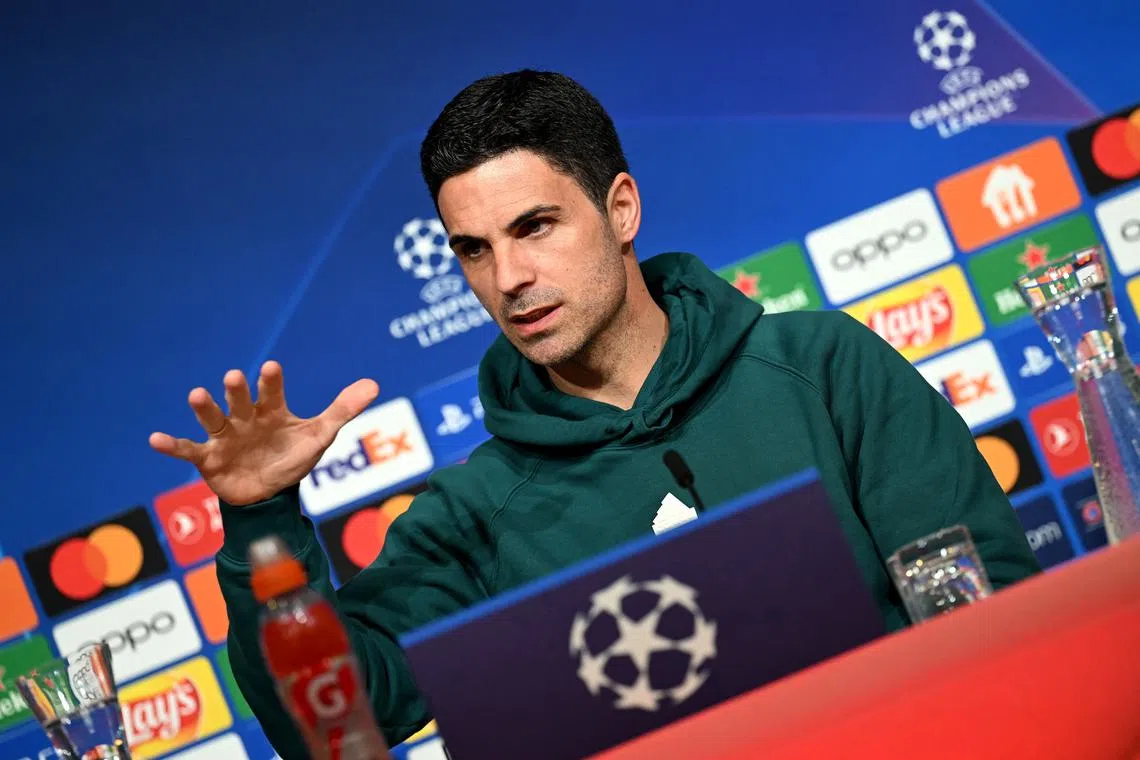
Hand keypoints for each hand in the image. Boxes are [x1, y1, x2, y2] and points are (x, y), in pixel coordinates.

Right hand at [149, 361, 378, 505]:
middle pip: (239, 400)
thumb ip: (343, 409)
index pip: (272, 391)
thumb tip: (374, 384)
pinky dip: (171, 445)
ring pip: (213, 418)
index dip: (271, 381)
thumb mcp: (320, 435)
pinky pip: (188, 450)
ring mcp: (225, 437)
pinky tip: (154, 438)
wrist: (270, 493)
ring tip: (197, 394)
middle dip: (237, 390)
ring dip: (205, 407)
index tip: (272, 368)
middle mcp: (245, 418)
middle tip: (235, 378)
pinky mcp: (209, 458)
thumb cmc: (292, 457)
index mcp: (271, 410)